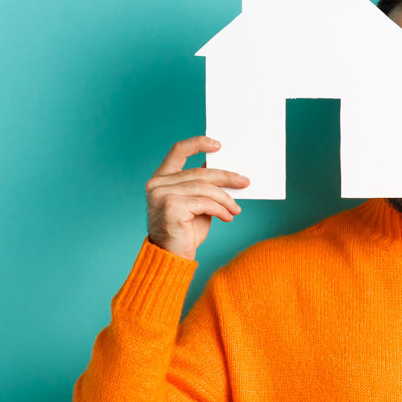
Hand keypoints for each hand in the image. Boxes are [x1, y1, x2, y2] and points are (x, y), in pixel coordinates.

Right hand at [146, 136, 248, 260]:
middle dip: (225, 177)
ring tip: (236, 209)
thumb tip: (225, 171)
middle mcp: (157, 184)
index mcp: (160, 178)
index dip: (199, 143)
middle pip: (198, 172)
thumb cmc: (184, 231)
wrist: (172, 257)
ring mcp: (162, 194)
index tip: (219, 145)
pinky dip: (221, 209)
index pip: (178, 151)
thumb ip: (203, 186)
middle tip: (244, 182)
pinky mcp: (172, 207)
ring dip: (225, 198)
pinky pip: (205, 203)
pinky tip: (228, 217)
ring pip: (204, 188)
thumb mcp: (195, 203)